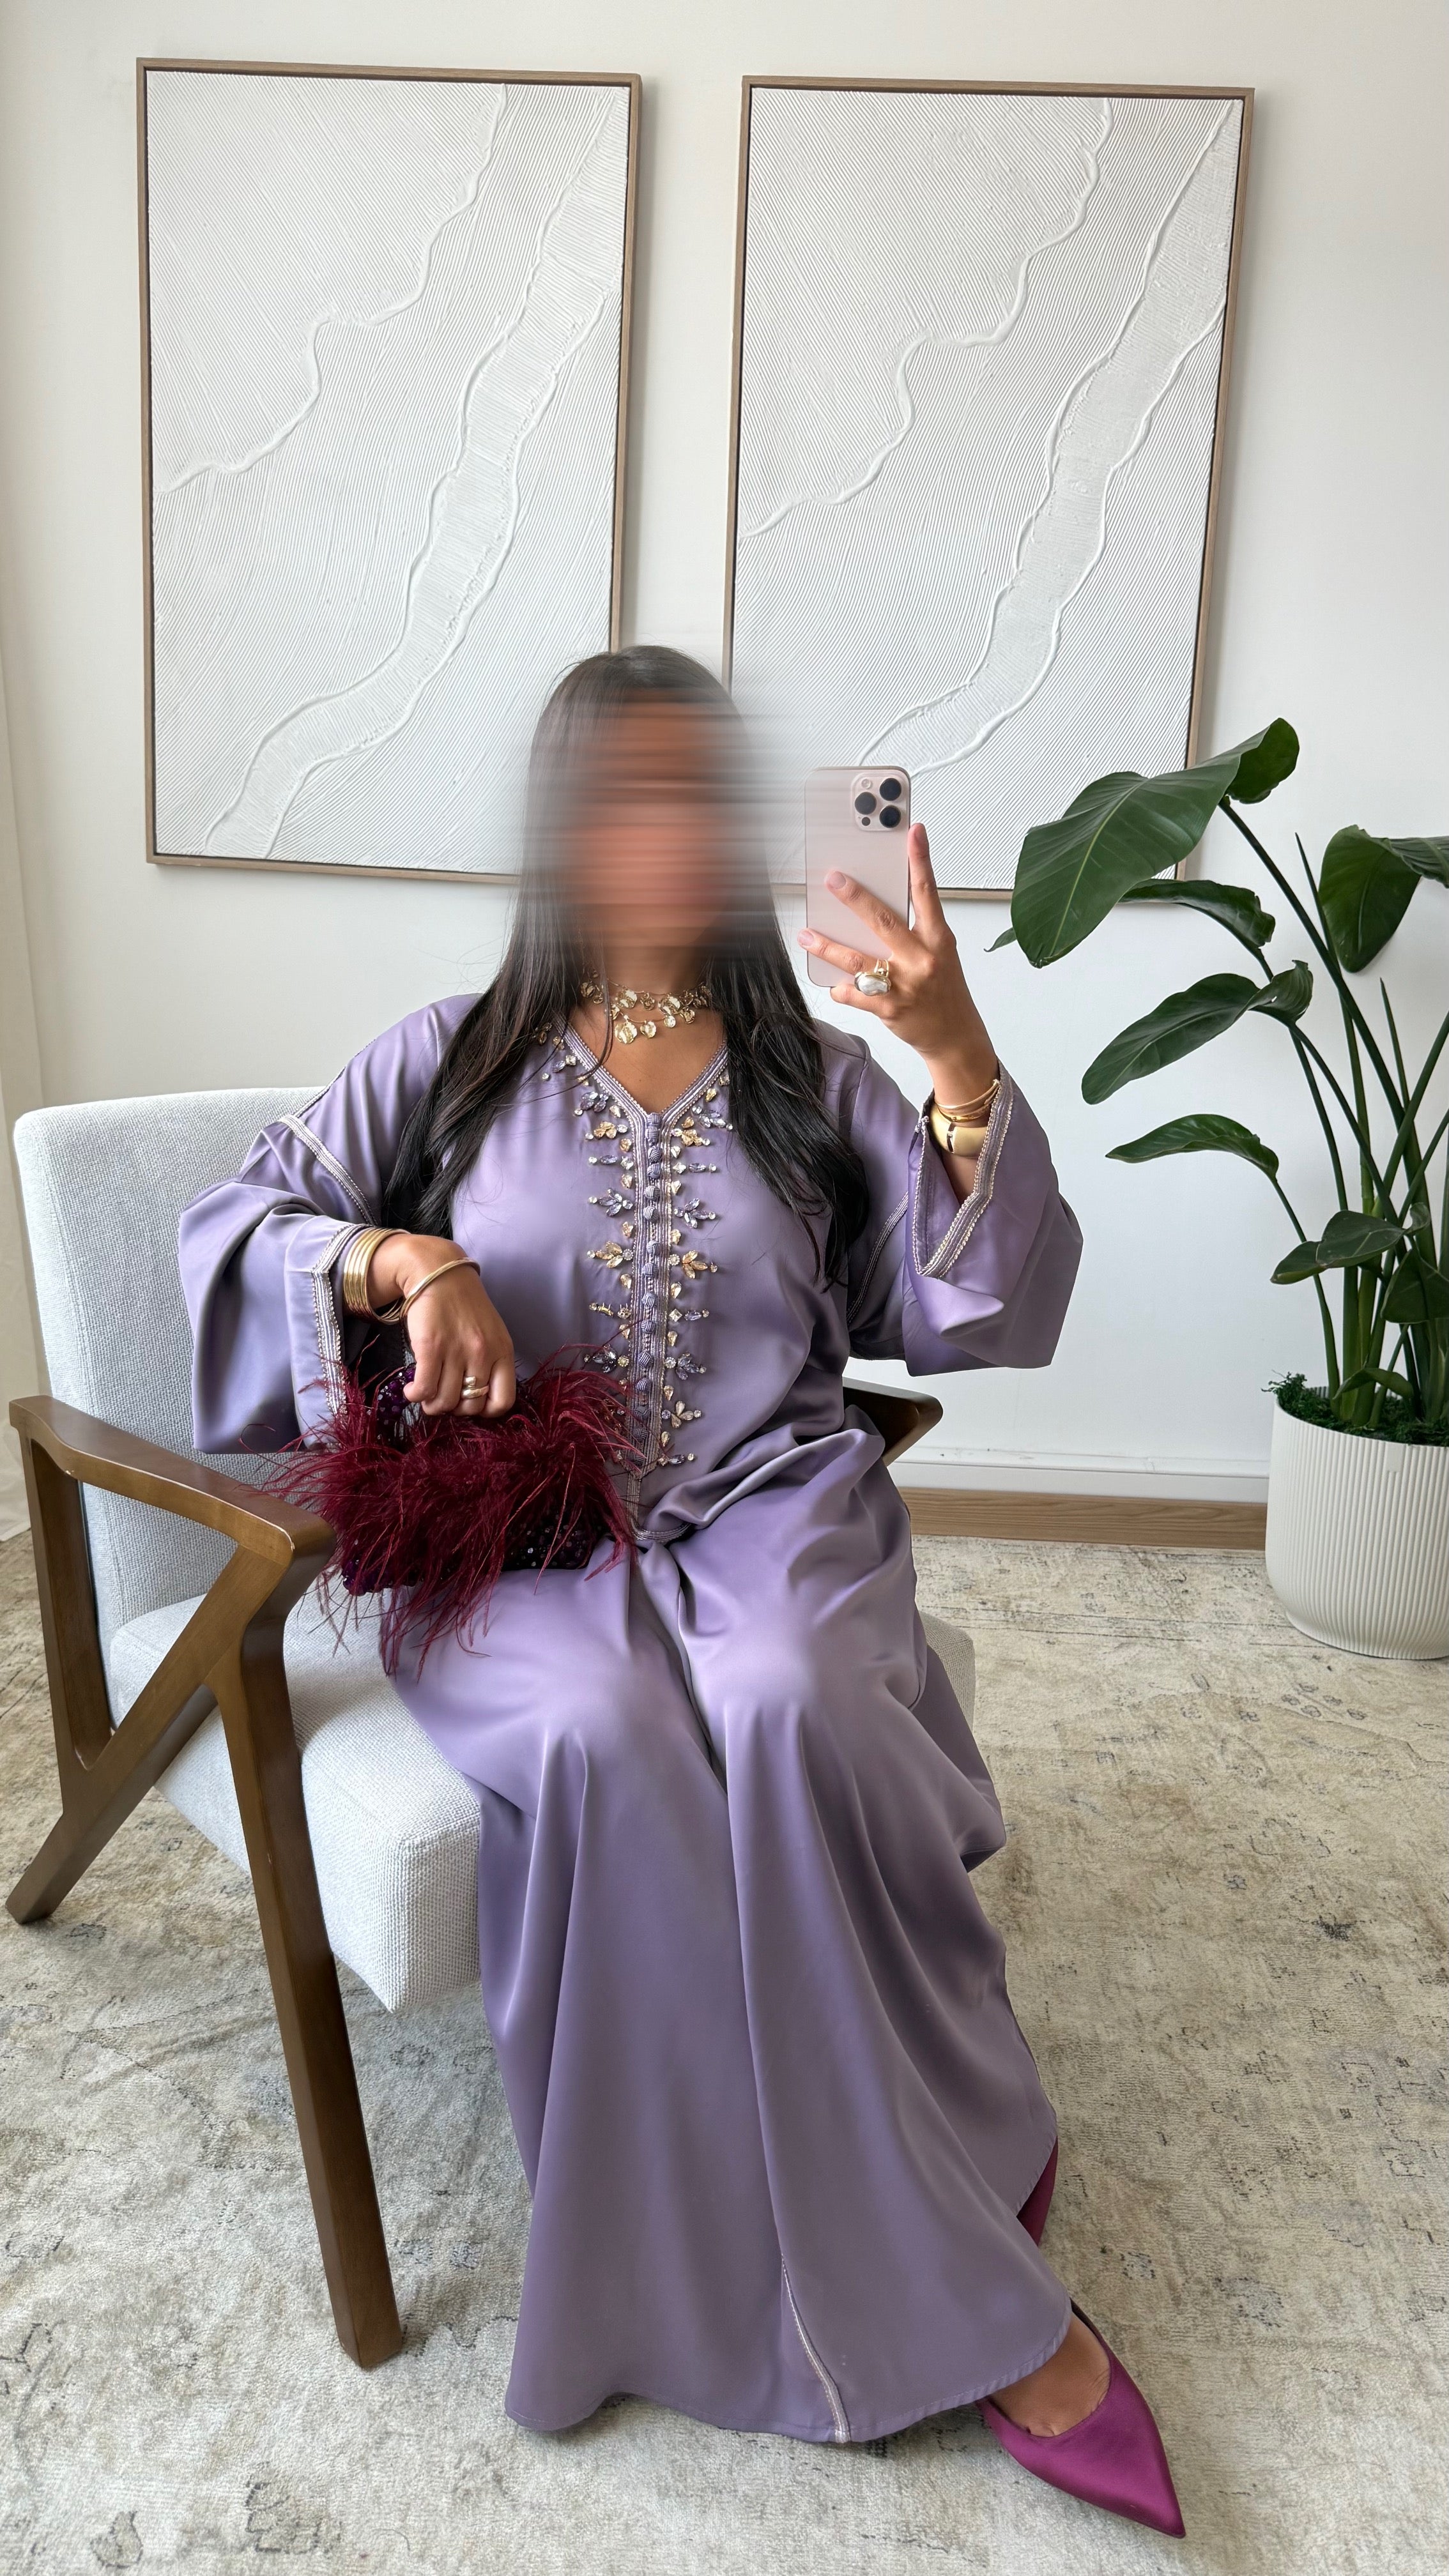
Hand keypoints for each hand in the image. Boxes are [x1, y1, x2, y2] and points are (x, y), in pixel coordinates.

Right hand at [368, 1233, 515, 1418]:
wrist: (438, 1273)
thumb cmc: (464, 1306)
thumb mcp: (491, 1333)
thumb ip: (490, 1363)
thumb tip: (472, 1400)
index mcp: (503, 1352)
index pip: (503, 1401)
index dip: (484, 1410)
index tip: (469, 1402)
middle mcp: (483, 1353)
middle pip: (470, 1406)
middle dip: (455, 1409)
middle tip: (444, 1395)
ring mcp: (456, 1350)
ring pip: (445, 1401)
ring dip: (432, 1405)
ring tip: (426, 1394)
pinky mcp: (430, 1346)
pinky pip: (424, 1389)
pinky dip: (415, 1396)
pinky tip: (412, 1390)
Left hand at [797, 822, 998, 1108]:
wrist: (955, 1037)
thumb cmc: (945, 990)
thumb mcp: (940, 954)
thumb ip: (915, 931)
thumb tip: (875, 908)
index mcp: (938, 940)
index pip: (928, 893)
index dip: (920, 860)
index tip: (913, 832)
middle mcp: (922, 959)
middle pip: (883, 921)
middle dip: (855, 897)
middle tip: (832, 878)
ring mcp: (905, 984)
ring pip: (857, 959)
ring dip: (828, 945)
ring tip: (806, 934)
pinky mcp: (889, 1008)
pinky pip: (854, 992)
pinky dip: (840, 987)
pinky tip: (832, 983)